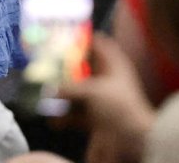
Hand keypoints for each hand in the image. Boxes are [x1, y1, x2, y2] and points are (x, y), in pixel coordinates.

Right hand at [58, 35, 155, 158]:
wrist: (134, 141)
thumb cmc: (120, 108)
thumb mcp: (92, 91)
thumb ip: (68, 88)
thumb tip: (50, 89)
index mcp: (114, 66)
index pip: (100, 44)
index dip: (83, 39)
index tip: (64, 36)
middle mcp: (109, 81)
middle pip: (84, 68)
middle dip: (65, 68)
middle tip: (46, 64)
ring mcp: (102, 101)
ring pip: (77, 92)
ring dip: (61, 94)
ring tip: (44, 92)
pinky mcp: (97, 120)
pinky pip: (75, 114)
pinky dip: (64, 116)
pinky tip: (52, 119)